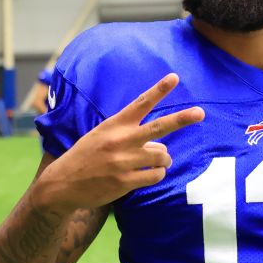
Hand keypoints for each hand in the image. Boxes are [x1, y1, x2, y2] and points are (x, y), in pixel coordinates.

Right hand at [32, 73, 203, 211]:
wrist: (62, 184)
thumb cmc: (85, 157)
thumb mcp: (101, 136)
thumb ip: (128, 135)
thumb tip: (160, 146)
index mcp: (114, 125)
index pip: (140, 103)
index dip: (159, 90)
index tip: (174, 77)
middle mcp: (120, 140)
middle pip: (159, 127)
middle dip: (182, 119)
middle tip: (200, 112)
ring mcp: (123, 161)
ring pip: (162, 156)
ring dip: (162, 160)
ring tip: (149, 162)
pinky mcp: (125, 181)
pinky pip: (155, 175)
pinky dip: (155, 175)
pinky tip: (144, 175)